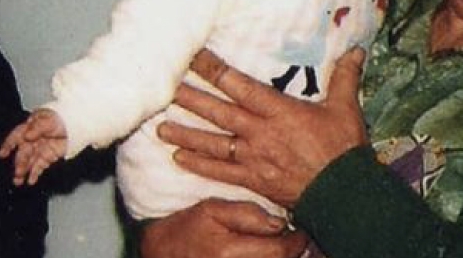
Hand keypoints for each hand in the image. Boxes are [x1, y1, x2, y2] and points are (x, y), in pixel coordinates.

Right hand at [0, 108, 67, 185]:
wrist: (79, 124)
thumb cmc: (64, 117)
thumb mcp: (49, 121)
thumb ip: (37, 128)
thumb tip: (27, 136)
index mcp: (31, 126)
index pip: (17, 135)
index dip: (9, 144)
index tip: (2, 154)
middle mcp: (33, 138)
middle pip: (23, 152)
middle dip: (19, 163)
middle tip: (17, 174)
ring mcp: (40, 147)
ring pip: (29, 161)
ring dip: (24, 171)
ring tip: (19, 181)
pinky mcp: (48, 156)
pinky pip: (39, 166)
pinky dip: (35, 173)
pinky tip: (31, 180)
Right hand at [140, 199, 307, 257]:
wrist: (162, 254)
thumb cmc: (185, 229)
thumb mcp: (211, 210)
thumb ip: (246, 214)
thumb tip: (280, 223)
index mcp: (229, 252)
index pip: (280, 250)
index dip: (295, 239)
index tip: (300, 229)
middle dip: (291, 250)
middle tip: (295, 236)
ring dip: (280, 257)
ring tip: (280, 246)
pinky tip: (264, 253)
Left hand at [158, 48, 367, 206]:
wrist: (345, 195)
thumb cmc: (344, 150)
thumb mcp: (346, 109)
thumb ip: (345, 78)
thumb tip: (356, 50)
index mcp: (280, 111)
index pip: (240, 85)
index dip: (215, 70)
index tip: (194, 56)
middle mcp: (261, 132)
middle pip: (218, 112)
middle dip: (190, 98)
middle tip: (164, 87)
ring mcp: (254, 157)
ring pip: (213, 142)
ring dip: (185, 134)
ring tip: (159, 126)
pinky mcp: (253, 179)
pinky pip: (220, 172)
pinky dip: (198, 165)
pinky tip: (178, 158)